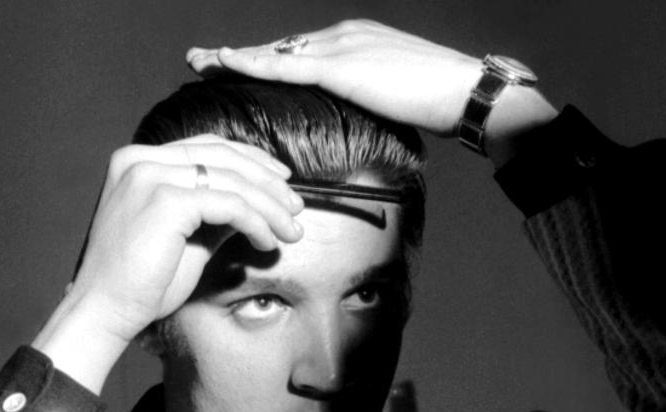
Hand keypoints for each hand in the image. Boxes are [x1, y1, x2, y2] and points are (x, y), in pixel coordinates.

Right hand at [32, 135, 303, 392]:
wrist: (104, 311)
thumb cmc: (141, 283)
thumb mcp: (186, 238)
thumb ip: (214, 213)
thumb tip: (257, 205)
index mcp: (138, 161)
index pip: (207, 147)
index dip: (251, 160)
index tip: (282, 179)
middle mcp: (140, 159)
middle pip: (223, 156)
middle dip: (268, 181)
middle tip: (296, 206)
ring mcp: (150, 175)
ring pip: (231, 180)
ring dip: (270, 206)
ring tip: (292, 231)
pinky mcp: (165, 199)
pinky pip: (229, 205)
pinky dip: (256, 222)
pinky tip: (267, 242)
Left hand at [187, 20, 483, 135]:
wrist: (463, 90)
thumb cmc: (438, 99)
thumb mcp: (394, 95)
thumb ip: (367, 99)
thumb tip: (355, 121)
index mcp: (354, 42)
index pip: (300, 52)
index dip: (266, 60)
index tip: (238, 66)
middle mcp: (342, 36)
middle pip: (280, 47)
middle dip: (241, 55)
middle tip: (203, 59)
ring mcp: (340, 46)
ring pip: (275, 52)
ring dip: (235, 57)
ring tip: (202, 61)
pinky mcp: (341, 65)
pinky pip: (286, 65)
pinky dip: (253, 63)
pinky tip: (227, 62)